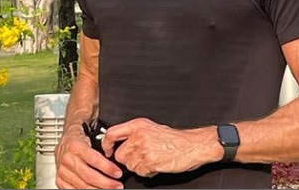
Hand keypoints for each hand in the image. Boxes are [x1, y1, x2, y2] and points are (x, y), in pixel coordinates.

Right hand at [55, 125, 123, 188]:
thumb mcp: (90, 136)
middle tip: (117, 185)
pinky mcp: (60, 180)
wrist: (63, 142)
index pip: (94, 160)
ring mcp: (63, 171)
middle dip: (106, 183)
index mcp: (76, 146)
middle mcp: (68, 159)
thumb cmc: (79, 139)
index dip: (108, 168)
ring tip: (110, 189)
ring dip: (98, 189)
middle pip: (89, 176)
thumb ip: (101, 146)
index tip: (118, 173)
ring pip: (82, 185)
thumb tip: (117, 156)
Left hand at [101, 118, 223, 177]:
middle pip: (120, 154)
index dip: (106, 144)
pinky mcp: (150, 162)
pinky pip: (140, 173)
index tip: (108, 150)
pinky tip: (157, 164)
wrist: (193, 145)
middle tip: (142, 157)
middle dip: (129, 159)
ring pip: (130, 165)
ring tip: (153, 159)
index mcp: (139, 125)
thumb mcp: (152, 128)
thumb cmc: (175, 138)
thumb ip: (135, 133)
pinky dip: (148, 172)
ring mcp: (144, 149)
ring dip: (139, 166)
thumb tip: (119, 143)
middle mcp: (139, 135)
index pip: (112, 133)